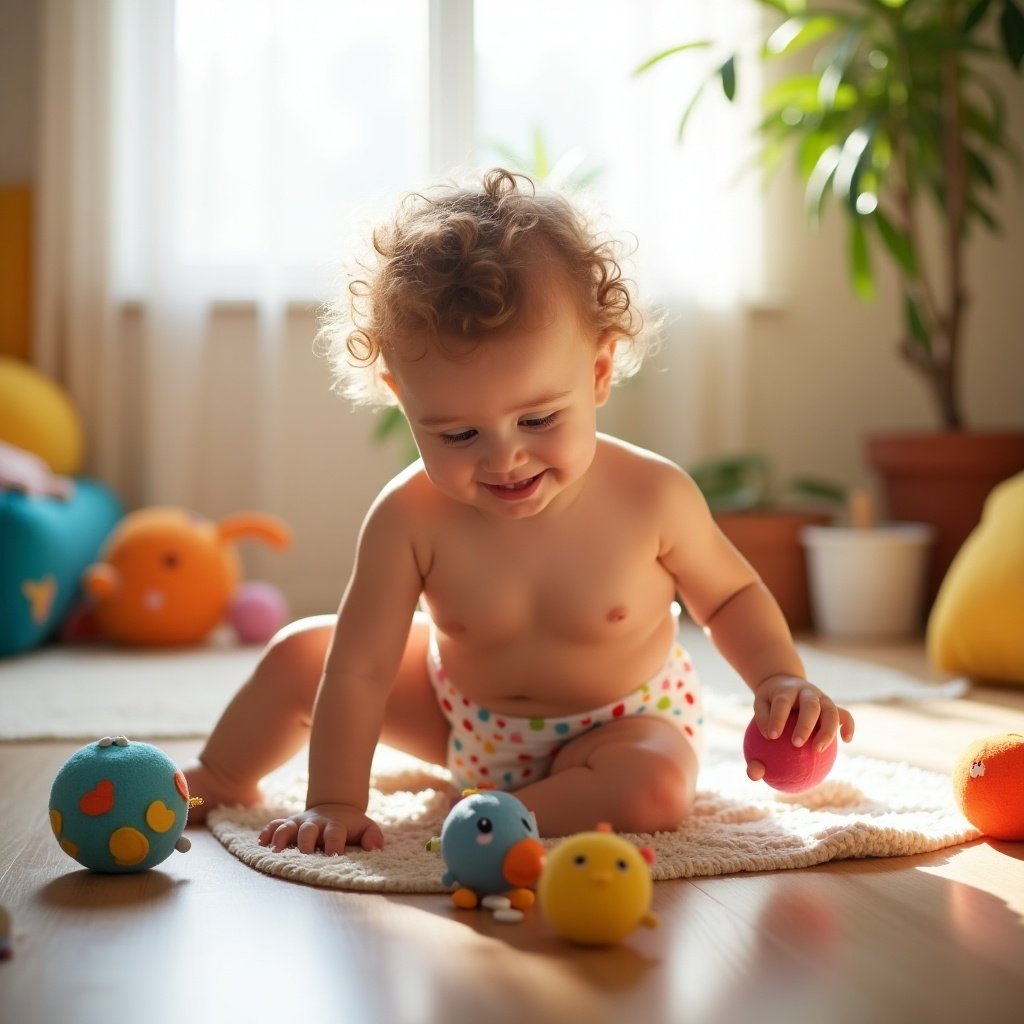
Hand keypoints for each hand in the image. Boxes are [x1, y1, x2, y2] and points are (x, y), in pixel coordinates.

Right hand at [257, 803, 383, 854]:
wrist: (335, 807)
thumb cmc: (351, 826)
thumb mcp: (367, 827)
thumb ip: (373, 837)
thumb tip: (375, 848)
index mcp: (335, 825)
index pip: (335, 832)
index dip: (335, 842)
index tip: (334, 854)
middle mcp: (315, 823)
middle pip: (309, 829)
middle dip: (306, 841)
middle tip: (304, 853)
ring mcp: (300, 823)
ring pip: (287, 827)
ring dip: (281, 838)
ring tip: (275, 851)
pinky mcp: (288, 824)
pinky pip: (275, 825)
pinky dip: (267, 832)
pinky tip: (261, 843)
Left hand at [746, 674, 854, 781]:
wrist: (785, 682)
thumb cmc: (769, 704)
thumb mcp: (758, 710)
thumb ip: (756, 737)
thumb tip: (755, 769)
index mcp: (785, 690)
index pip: (782, 702)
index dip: (777, 717)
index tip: (771, 736)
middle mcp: (805, 692)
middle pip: (810, 705)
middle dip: (805, 724)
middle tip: (796, 744)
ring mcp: (822, 697)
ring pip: (831, 710)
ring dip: (827, 730)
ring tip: (818, 750)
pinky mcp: (833, 705)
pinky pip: (845, 715)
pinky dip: (848, 726)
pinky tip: (846, 741)